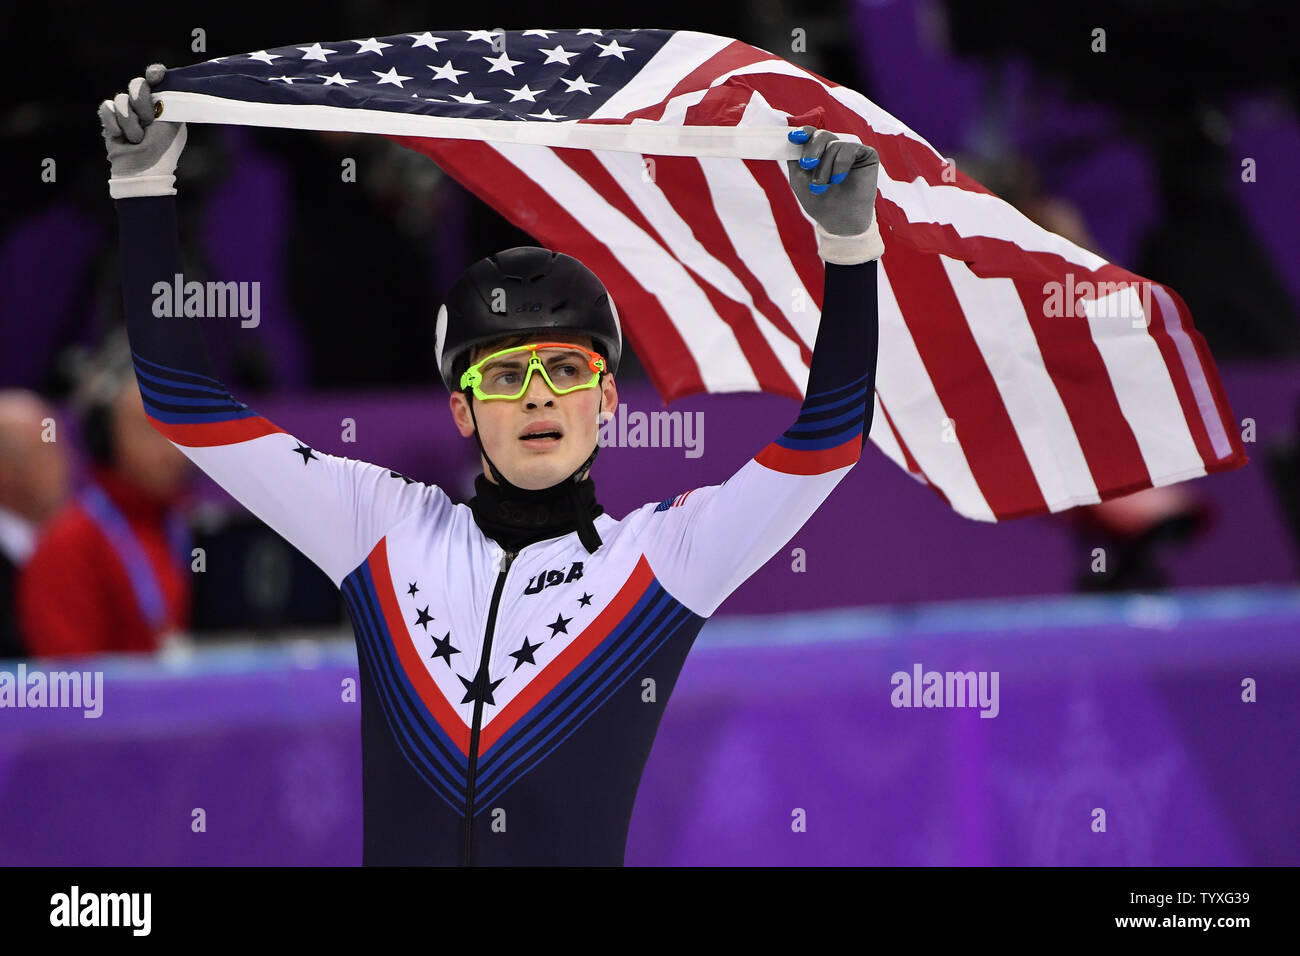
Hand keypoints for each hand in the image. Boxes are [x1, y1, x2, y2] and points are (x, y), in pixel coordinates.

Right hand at [98, 63, 186, 198]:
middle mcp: (145, 106)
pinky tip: (120, 137)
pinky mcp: (110, 120)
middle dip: (141, 101)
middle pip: (136, 84)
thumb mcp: (174, 125)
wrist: (142, 170)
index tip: (155, 76)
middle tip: (148, 119)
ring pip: (121, 99)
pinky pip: (106, 108)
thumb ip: (172, 103)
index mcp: (162, 105)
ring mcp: (127, 112)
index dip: (154, 73)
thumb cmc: (163, 150)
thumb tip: (168, 83)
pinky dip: (113, 124)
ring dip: (130, 122)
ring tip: (136, 139)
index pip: (156, 80)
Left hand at [785, 125, 878, 236]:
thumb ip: (794, 158)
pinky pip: (849, 148)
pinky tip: (838, 179)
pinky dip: (840, 165)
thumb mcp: (799, 179)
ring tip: (823, 185)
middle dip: (811, 150)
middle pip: (822, 135)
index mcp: (819, 153)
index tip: (794, 137)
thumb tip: (791, 136)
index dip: (803, 133)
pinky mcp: (867, 154)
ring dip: (824, 167)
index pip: (812, 134)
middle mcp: (835, 149)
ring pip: (834, 145)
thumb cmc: (820, 202)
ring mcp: (851, 151)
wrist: (839, 221)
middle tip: (807, 165)